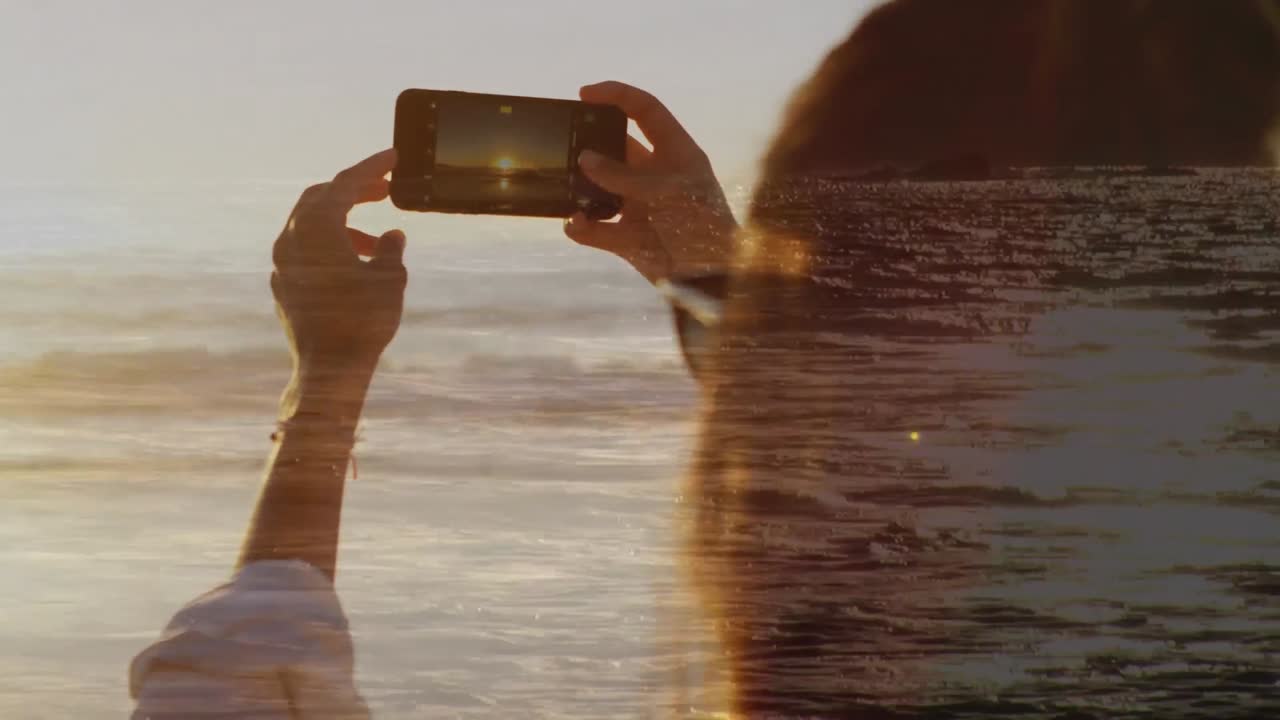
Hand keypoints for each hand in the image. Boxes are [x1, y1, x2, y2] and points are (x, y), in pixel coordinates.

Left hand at [271, 149, 406, 376]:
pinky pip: (305, 250)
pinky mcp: (283, 285)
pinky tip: (355, 263)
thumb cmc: (362, 321)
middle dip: (353, 191)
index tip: (393, 158)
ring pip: (311, 225)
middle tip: (383, 190)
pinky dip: (330, 244)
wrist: (328, 369)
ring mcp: (282, 263)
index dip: (371, 168)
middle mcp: (291, 239)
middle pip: (321, 198)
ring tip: (378, 242)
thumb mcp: (389, 280)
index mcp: (316, 228)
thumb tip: (392, 235)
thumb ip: (391, 250)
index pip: (344, 183)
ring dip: (345, 223)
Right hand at [564, 81, 737, 282]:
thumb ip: (624, 176)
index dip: (616, 96)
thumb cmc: (702, 227)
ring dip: (580, 187)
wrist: (713, 281)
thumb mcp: (667, 192)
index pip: (645, 111)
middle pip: (615, 148)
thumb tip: (584, 160)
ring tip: (561, 183)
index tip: (584, 94)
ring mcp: (640, 206)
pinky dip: (581, 227)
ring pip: (600, 188)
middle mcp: (655, 175)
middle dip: (589, 145)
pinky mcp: (629, 238)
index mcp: (675, 152)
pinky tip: (574, 224)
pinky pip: (595, 228)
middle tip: (563, 144)